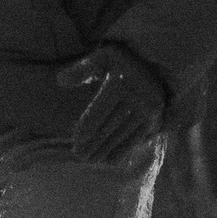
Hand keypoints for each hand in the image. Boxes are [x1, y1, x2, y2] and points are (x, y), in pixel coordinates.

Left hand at [57, 46, 168, 163]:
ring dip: (106, 150)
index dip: (86, 129)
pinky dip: (124, 150)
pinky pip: (137, 138)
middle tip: (79, 156)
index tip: (75, 142)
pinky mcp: (156, 118)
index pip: (99, 111)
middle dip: (93, 144)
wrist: (154, 65)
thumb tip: (60, 81)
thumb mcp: (102, 56)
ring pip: (122, 135)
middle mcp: (137, 97)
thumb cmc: (121, 61)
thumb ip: (81, 68)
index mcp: (120, 82)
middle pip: (110, 126)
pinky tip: (110, 160)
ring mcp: (149, 109)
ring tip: (91, 160)